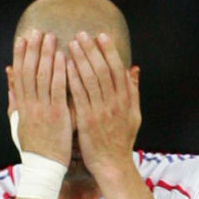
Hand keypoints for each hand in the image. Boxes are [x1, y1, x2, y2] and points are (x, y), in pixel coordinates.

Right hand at [6, 30, 71, 165]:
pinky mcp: (56, 115)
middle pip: (28, 71)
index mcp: (21, 106)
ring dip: (45, 55)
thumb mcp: (18, 124)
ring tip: (50, 37)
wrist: (44, 167)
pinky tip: (62, 58)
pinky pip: (57, 89)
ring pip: (41, 76)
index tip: (22, 38)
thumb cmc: (35, 147)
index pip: (19, 75)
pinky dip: (58, 72)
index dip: (20, 55)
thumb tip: (9, 84)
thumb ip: (14, 103)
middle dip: (32, 49)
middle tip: (37, 31)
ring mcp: (42, 109)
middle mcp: (29, 105)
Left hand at [66, 31, 140, 177]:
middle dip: (92, 50)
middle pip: (103, 70)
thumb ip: (133, 91)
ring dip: (80, 60)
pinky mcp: (87, 121)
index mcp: (125, 100)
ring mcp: (100, 111)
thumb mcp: (134, 114)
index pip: (117, 69)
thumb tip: (134, 68)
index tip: (101, 35)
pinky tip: (64, 67)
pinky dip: (72, 79)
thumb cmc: (121, 140)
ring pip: (91, 79)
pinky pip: (79, 96)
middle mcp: (114, 103)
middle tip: (81, 34)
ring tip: (71, 44)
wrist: (112, 164)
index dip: (109, 50)